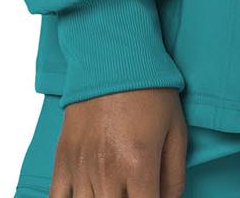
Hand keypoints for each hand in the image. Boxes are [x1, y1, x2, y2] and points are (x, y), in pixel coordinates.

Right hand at [49, 86, 187, 196]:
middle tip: (133, 190)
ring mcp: (81, 167)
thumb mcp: (176, 129)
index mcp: (139, 164)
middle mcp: (107, 171)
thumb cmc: (150, 89)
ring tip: (113, 190)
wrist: (113, 55)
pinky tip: (86, 195)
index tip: (152, 197)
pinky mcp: (63, 158)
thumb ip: (175, 173)